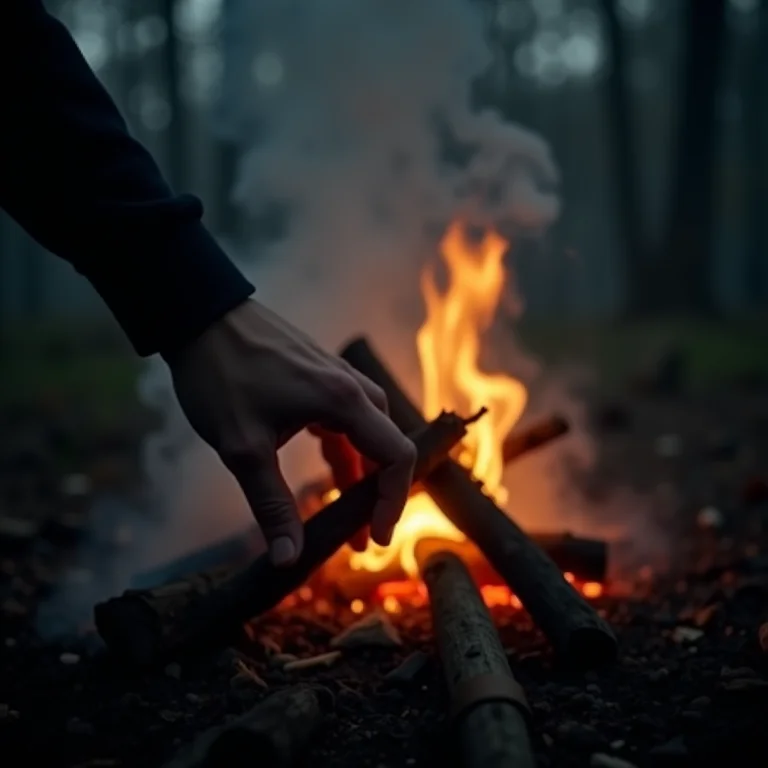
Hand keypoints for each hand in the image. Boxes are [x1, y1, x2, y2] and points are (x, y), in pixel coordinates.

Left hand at [166, 299, 415, 565]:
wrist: (199, 317)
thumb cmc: (221, 376)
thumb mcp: (243, 448)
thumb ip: (272, 504)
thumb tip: (288, 559)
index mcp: (343, 401)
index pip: (396, 456)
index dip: (393, 502)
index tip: (374, 538)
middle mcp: (351, 387)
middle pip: (388, 446)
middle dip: (378, 495)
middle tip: (360, 536)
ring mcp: (336, 378)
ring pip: (368, 434)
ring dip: (361, 475)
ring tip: (346, 514)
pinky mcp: (320, 377)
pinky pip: (346, 420)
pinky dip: (344, 451)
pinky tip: (330, 470)